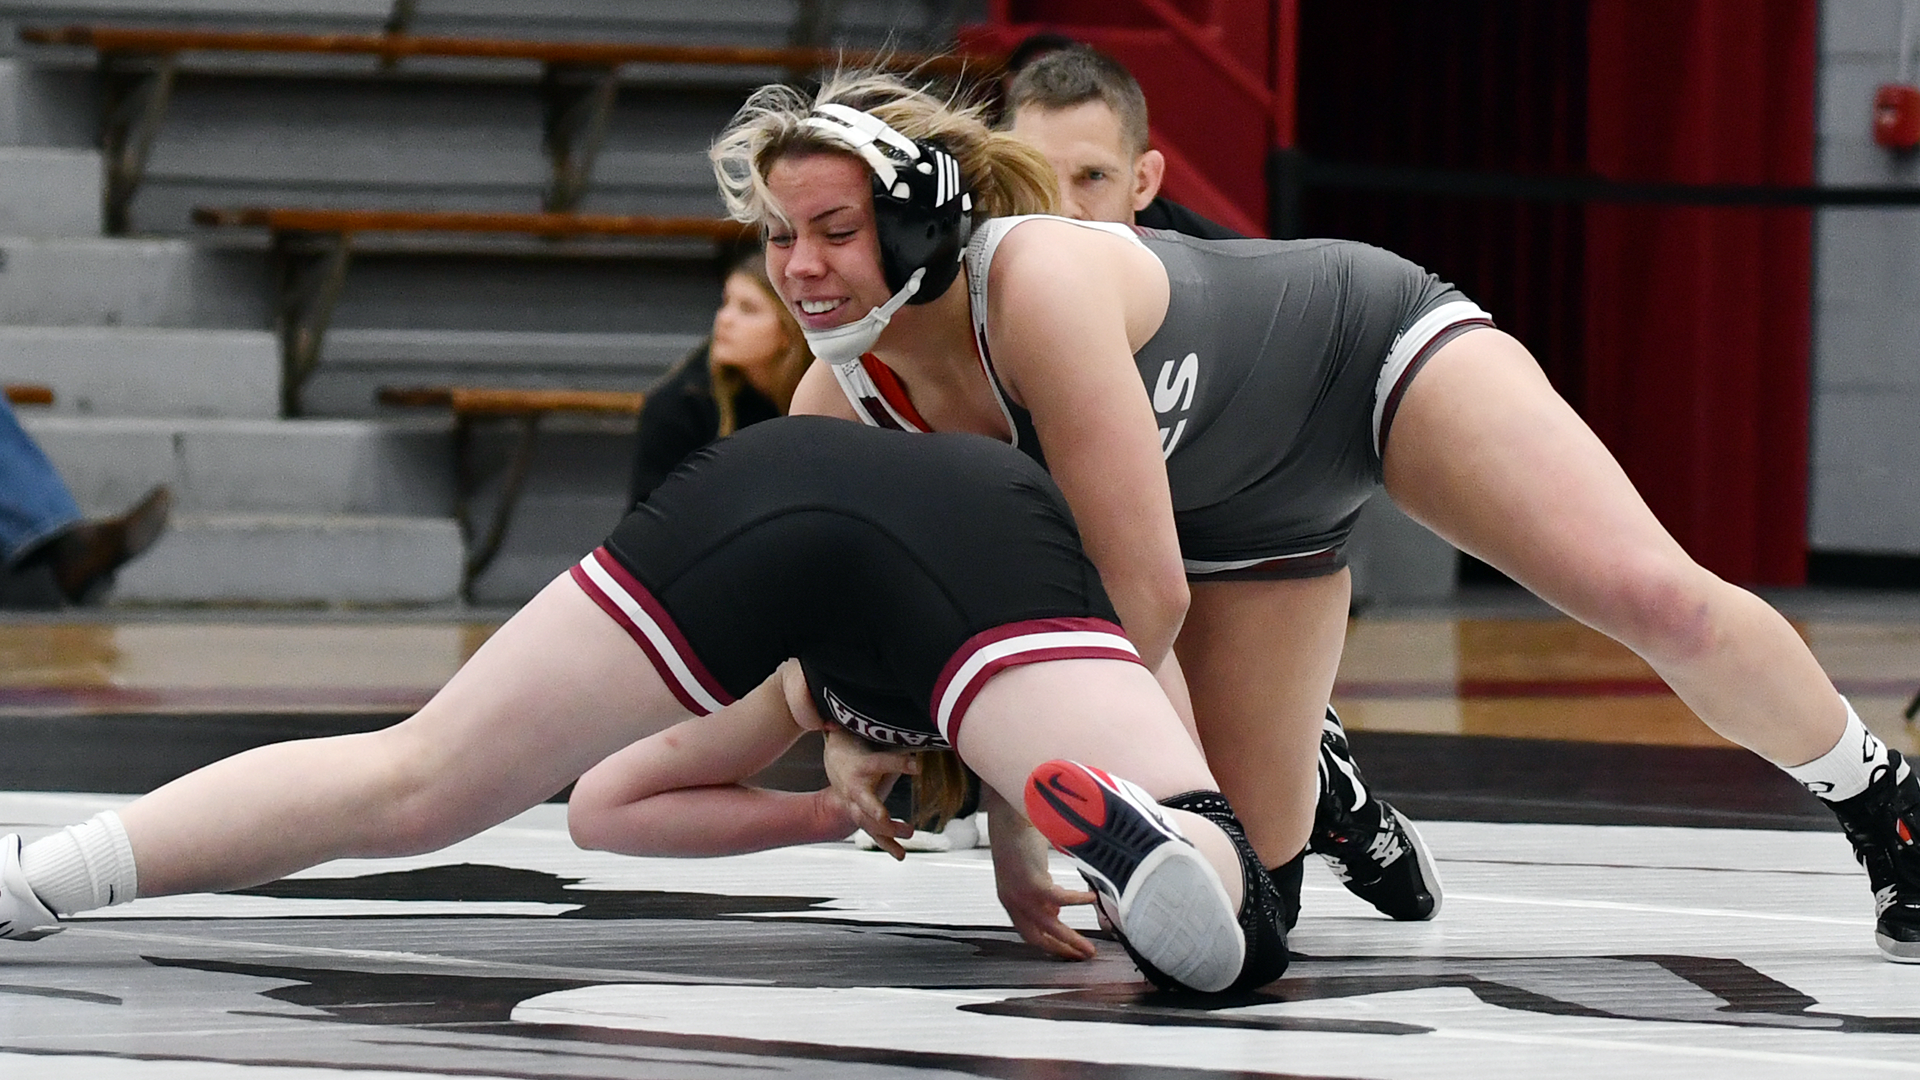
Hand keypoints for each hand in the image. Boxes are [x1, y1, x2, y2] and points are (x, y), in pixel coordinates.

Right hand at [821, 725, 917, 859]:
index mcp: (862, 766)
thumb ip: (890, 731)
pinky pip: (874, 834)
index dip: (899, 763)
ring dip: (887, 833)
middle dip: (875, 812)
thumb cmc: (860, 745)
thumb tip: (914, 714)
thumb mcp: (872, 734)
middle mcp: (856, 789)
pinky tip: (901, 855)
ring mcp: (856, 806)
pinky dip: (887, 845)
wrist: (836, 764)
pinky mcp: (861, 817)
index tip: (917, 765)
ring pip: (869, 824)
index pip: (882, 763)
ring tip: (909, 833)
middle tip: (885, 818)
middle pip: (865, 803)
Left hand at [985, 789, 1096, 959]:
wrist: (1007, 817)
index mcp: (1010, 901)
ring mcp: (1021, 894)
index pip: (1030, 934)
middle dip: (1062, 950)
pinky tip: (1092, 899)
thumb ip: (1039, 894)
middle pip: (1039, 938)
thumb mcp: (1027, 874)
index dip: (1050, 947)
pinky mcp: (1032, 882)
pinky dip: (1077, 901)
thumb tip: (1055, 913)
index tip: (1069, 953)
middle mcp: (1013, 902)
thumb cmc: (1018, 841)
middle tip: (1084, 957)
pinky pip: (1060, 899)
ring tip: (1090, 948)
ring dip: (1071, 940)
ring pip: (1050, 926)